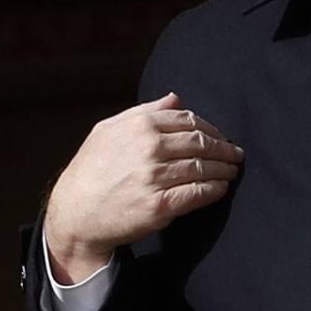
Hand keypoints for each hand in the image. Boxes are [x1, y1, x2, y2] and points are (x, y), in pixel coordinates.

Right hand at [43, 93, 243, 282]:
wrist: (75, 211)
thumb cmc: (90, 169)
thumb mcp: (107, 130)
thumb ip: (143, 112)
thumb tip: (175, 99)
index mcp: (139, 125)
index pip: (188, 120)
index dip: (210, 128)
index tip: (220, 137)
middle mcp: (149, 148)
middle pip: (201, 143)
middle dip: (224, 149)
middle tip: (235, 155)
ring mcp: (155, 177)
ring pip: (203, 168)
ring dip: (223, 169)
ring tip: (231, 172)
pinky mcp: (159, 206)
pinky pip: (197, 193)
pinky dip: (214, 190)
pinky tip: (220, 189)